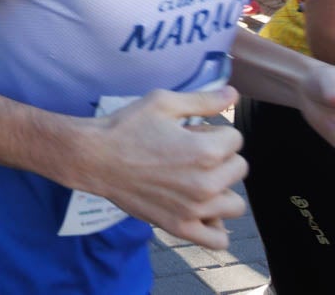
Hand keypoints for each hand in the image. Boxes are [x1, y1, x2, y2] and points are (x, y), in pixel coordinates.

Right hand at [76, 88, 246, 249]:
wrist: (94, 157)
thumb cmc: (127, 127)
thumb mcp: (163, 103)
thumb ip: (204, 100)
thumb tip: (234, 93)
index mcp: (206, 150)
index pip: (236, 139)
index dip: (214, 131)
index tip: (192, 132)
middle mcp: (207, 183)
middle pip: (239, 168)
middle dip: (220, 157)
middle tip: (190, 153)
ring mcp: (195, 210)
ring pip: (235, 204)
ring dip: (222, 190)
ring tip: (197, 181)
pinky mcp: (180, 227)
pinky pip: (218, 240)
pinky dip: (215, 226)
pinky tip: (201, 210)